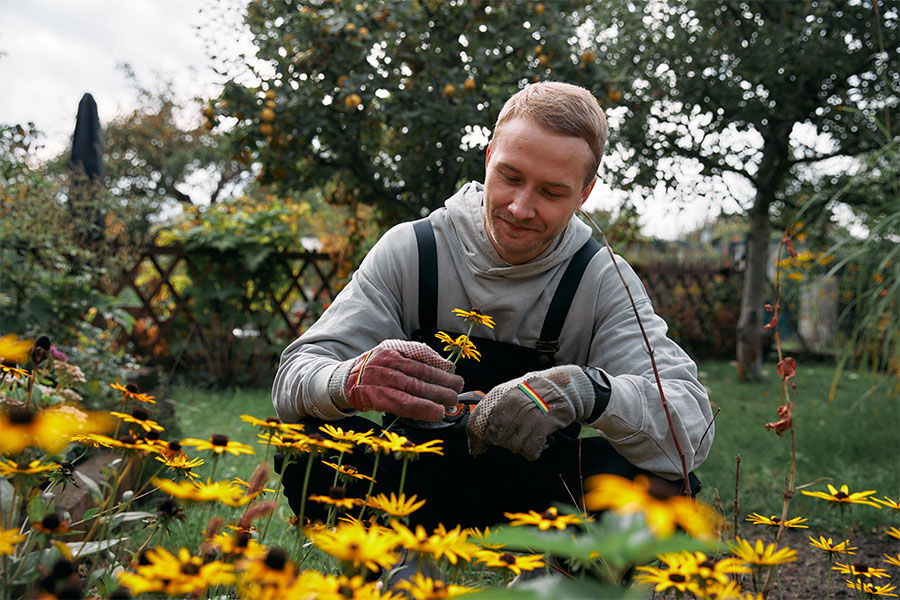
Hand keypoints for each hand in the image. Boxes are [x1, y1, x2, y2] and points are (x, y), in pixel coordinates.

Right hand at [330, 340, 463, 420]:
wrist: (341, 382)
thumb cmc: (372, 370)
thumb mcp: (388, 354)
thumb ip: (411, 356)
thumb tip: (442, 365)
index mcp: (391, 349)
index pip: (419, 353)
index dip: (438, 362)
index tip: (452, 370)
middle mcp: (387, 362)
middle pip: (421, 372)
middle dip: (443, 381)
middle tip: (458, 387)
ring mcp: (381, 380)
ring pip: (415, 388)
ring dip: (437, 396)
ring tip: (451, 401)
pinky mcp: (377, 398)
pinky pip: (404, 404)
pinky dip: (422, 408)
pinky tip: (436, 413)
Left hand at [466, 365, 594, 459]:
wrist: (564, 385)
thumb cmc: (534, 392)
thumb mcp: (510, 393)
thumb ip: (494, 409)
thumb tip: (479, 436)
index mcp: (501, 394)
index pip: (478, 421)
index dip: (477, 439)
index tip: (480, 447)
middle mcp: (513, 402)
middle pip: (495, 437)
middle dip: (501, 443)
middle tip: (511, 441)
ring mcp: (530, 412)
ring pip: (513, 445)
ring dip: (518, 448)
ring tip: (525, 441)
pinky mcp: (546, 422)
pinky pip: (531, 449)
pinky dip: (532, 452)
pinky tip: (536, 445)